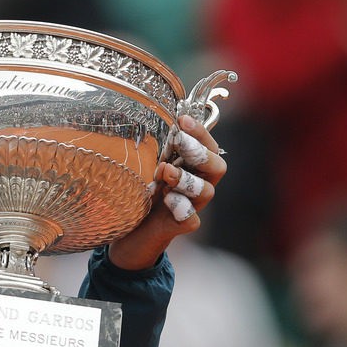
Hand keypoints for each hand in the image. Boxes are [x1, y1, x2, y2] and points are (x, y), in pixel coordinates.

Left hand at [108, 115, 226, 270]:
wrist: (129, 232)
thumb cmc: (138, 192)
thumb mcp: (142, 165)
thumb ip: (151, 147)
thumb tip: (144, 114)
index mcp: (189, 166)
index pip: (208, 145)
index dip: (200, 132)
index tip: (182, 121)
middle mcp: (195, 184)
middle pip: (217, 166)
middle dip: (200, 153)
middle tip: (180, 145)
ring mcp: (191, 206)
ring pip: (207, 192)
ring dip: (188, 179)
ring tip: (166, 173)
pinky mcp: (181, 226)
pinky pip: (192, 219)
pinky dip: (183, 209)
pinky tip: (167, 202)